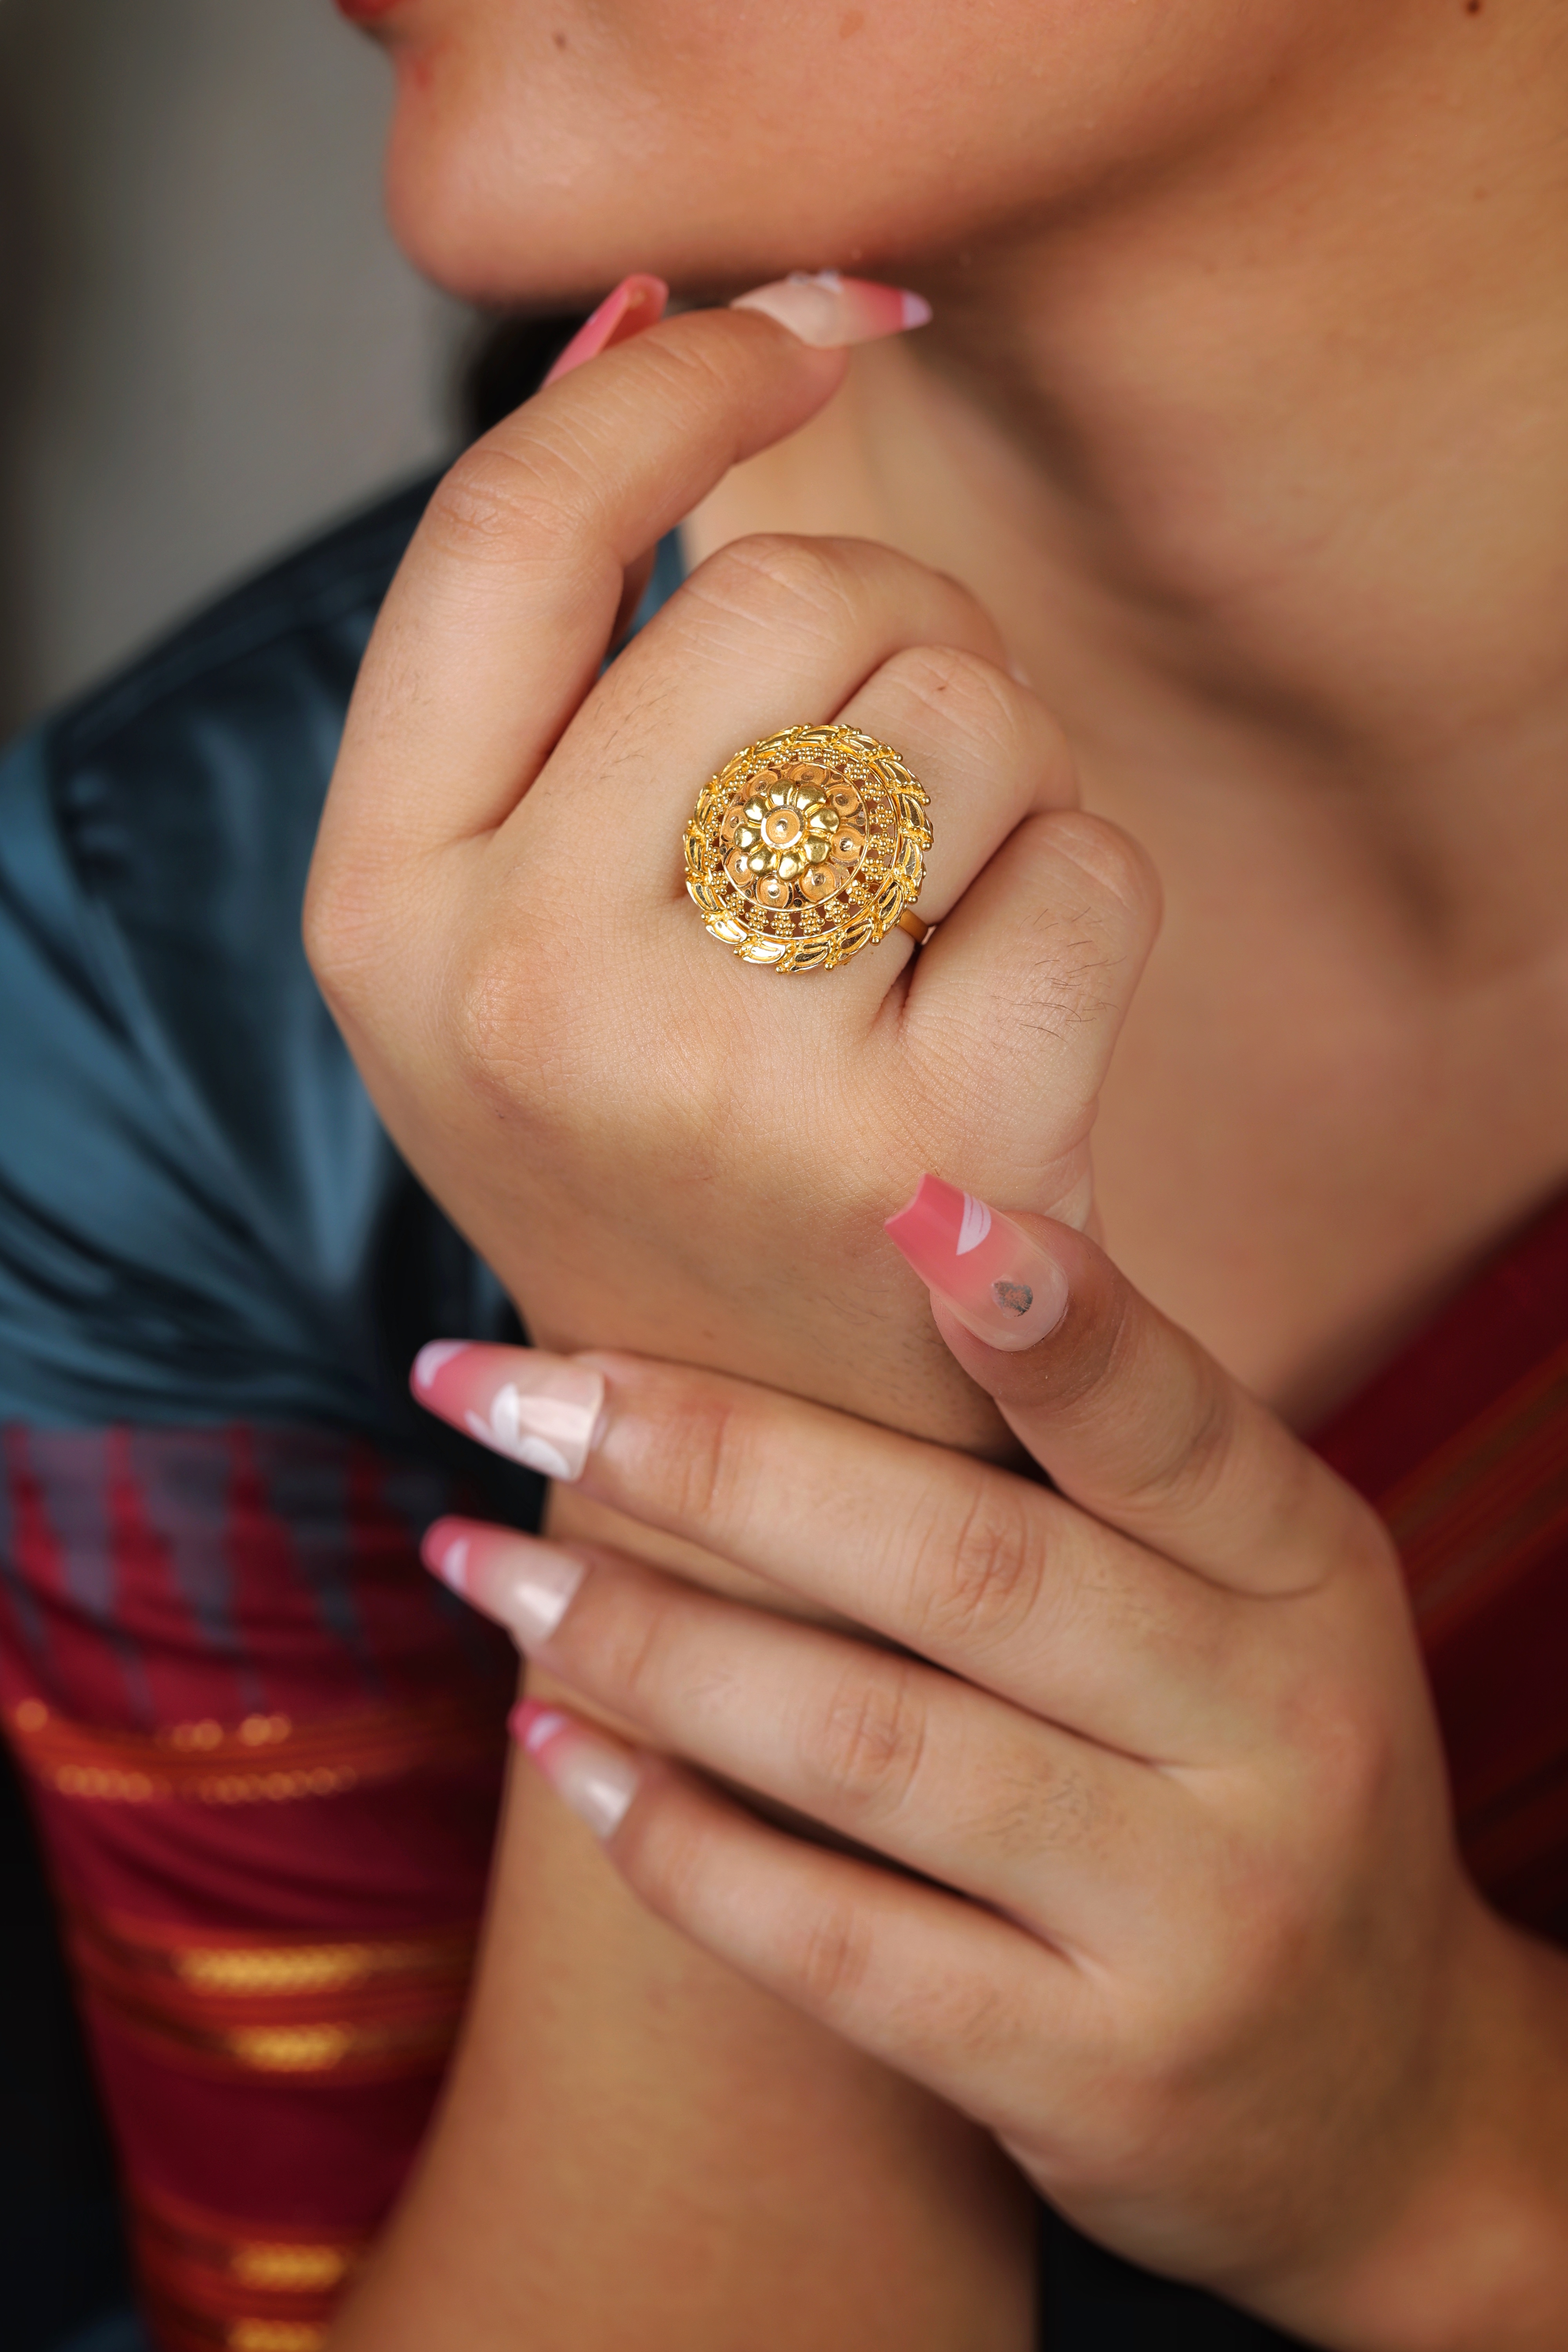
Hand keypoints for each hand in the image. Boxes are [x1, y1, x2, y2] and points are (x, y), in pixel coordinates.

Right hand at [305, 285, 1157, 1455]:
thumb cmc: (646, 1130)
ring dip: (992, 765)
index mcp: (382, 906)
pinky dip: (1085, 893)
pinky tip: (1008, 1008)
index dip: (676, 380)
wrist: (755, 1427)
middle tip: (886, 761)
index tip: (799, 327)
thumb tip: (654, 314)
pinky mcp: (938, 1158)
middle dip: (892, 626)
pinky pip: (1091, 859)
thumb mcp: (507, 917)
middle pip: (781, 594)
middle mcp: (522, 990)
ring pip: (959, 707)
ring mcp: (727, 1085)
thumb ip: (553, 653)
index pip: (505, 532)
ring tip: (926, 910)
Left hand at [411, 1192, 1567, 2349]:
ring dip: (641, 1642)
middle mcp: (1274, 1735)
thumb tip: (864, 1265)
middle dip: (706, 1461)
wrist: (1377, 2095)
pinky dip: (671, 1836)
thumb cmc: (1249, 1771)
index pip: (1169, 1422)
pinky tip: (555, 1748)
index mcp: (1306, 1574)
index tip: (899, 1207)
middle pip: (965, 1567)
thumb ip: (1091, 1470)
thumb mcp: (1246, 1602)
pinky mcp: (1095, 2076)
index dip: (1048, 1317)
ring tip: (481, 1563)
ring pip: (867, 1746)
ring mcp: (1194, 1919)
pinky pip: (836, 1945)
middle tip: (497, 1387)